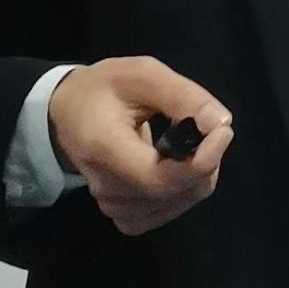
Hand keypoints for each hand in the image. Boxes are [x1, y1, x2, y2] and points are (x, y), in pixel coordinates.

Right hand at [49, 55, 233, 237]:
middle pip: (175, 192)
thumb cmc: (103, 89)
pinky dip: (182, 192)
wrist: (67, 112)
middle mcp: (107, 187)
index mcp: (105, 149)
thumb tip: (220, 123)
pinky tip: (175, 167)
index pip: (159, 179)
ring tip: (187, 143)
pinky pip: (165, 212)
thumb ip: (183, 95)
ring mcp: (113, 205)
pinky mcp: (122, 213)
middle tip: (205, 128)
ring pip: (178, 203)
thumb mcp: (142, 74)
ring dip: (197, 175)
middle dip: (205, 161)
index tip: (222, 131)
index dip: (201, 161)